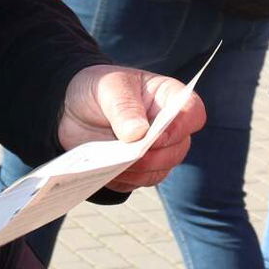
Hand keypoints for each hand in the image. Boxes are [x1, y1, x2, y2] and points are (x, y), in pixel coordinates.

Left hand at [56, 64, 207, 191]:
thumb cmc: (99, 89)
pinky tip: (108, 171)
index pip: (192, 112)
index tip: (155, 136)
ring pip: (161, 169)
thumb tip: (138, 134)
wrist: (76, 110)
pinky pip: (140, 181)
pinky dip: (125, 179)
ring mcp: (158, 150)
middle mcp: (170, 126)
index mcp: (168, 97)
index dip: (180, 126)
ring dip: (137, 170)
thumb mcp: (107, 87)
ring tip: (112, 163)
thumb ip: (123, 106)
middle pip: (179, 148)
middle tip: (127, 155)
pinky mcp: (141, 169)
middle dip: (153, 155)